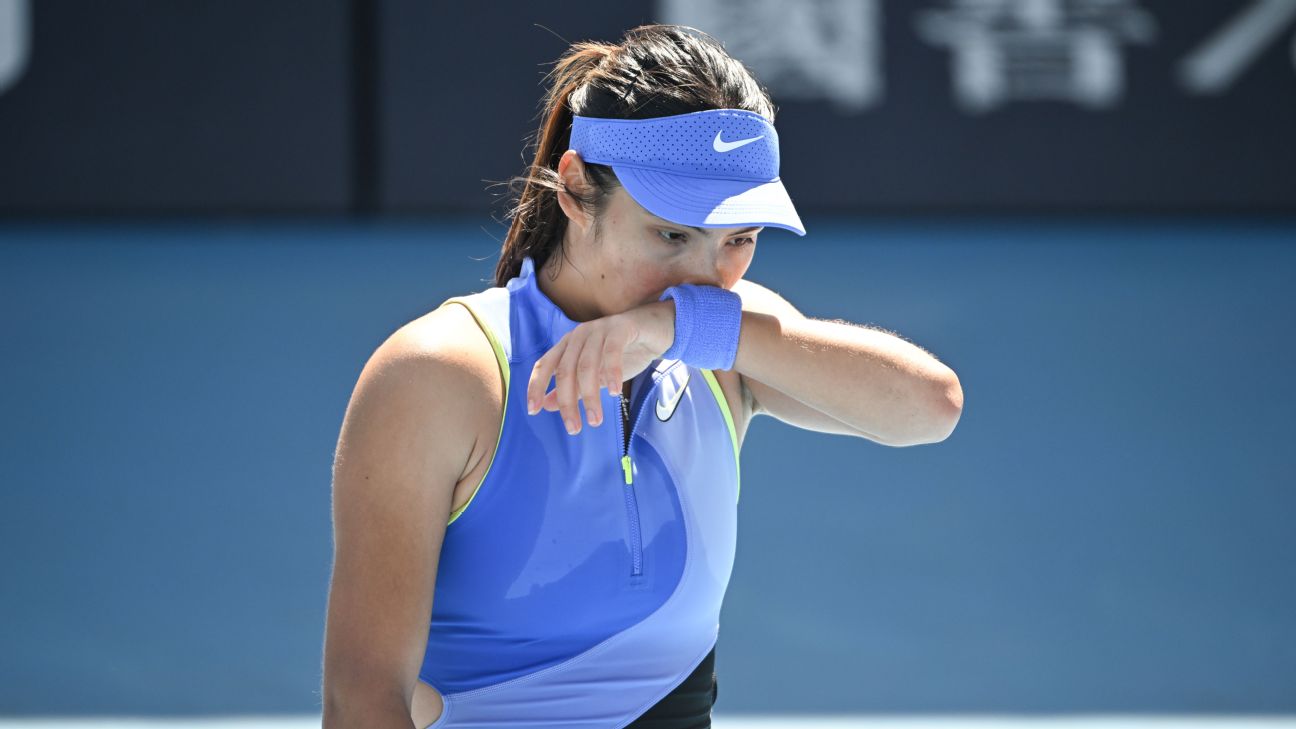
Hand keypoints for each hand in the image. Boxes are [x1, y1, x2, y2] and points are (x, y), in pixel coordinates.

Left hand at [526, 299, 674, 433]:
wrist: (657, 329)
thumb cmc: (624, 352)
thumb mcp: (596, 375)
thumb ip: (572, 389)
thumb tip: (546, 405)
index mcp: (568, 345)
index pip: (544, 365)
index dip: (536, 387)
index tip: (533, 411)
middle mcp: (579, 335)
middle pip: (565, 371)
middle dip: (567, 402)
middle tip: (575, 428)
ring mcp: (599, 330)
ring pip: (587, 366)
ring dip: (590, 396)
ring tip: (596, 420)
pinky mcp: (620, 328)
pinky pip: (612, 353)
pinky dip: (611, 373)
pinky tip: (615, 392)